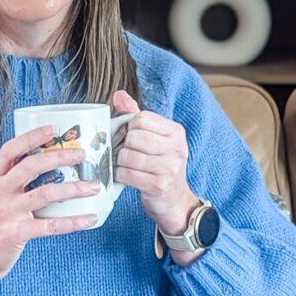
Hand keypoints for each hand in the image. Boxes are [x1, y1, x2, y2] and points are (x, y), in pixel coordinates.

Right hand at [0, 125, 101, 285]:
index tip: (52, 128)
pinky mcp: (16, 233)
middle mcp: (0, 191)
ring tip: (94, 187)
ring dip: (73, 188)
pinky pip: (50, 225)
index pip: (10, 151)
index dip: (31, 137)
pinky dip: (73, 222)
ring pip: (45, 193)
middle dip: (59, 157)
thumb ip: (17, 181)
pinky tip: (90, 219)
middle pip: (31, 166)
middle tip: (82, 154)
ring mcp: (8, 212)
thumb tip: (53, 164)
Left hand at [111, 89, 200, 237]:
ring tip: (125, 165)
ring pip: (128, 155)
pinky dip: (121, 175)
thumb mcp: (153, 138)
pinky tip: (125, 176)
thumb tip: (118, 95)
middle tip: (125, 153)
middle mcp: (176, 148)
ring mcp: (169, 167)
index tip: (130, 137)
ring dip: (120, 162)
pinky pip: (127, 174)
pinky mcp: (159, 185)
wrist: (174, 201)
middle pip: (134, 136)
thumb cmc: (159, 166)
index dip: (129, 127)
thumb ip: (135, 115)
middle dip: (123, 145)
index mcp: (175, 132)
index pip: (141, 118)